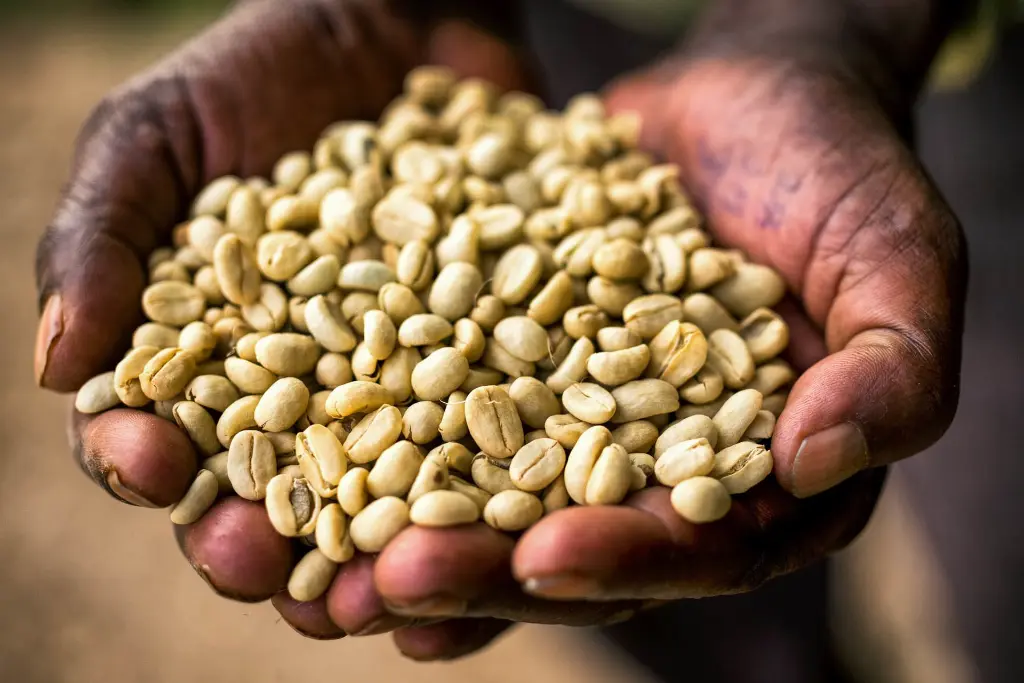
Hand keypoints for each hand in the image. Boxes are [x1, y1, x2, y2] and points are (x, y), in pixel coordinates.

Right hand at [35, 0, 533, 657]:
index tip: (155, 464)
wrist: (397, 22)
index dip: (147, 466)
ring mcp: (412, 393)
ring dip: (381, 556)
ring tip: (386, 579)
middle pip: (279, 503)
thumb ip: (99, 240)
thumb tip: (58, 369)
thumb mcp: (157, 135)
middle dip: (263, 542)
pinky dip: (500, 489)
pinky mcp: (501, 370)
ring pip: (392, 507)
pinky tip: (503, 518)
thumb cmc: (259, 72)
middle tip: (264, 561)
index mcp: (213, 367)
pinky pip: (506, 444)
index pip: (165, 443)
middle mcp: (312, 400)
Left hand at [343, 52, 963, 636]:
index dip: (625, 561)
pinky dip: (383, 435)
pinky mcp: (512, 362)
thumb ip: (891, 369)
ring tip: (326, 564)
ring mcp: (578, 422)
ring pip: (492, 499)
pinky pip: (444, 410)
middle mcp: (659, 473)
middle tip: (392, 582)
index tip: (548, 558)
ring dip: (411, 533)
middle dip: (485, 571)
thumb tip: (822, 461)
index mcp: (762, 481)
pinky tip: (312, 461)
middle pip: (571, 547)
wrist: (749, 99)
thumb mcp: (895, 259)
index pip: (695, 552)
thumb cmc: (838, 174)